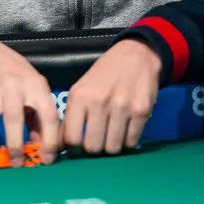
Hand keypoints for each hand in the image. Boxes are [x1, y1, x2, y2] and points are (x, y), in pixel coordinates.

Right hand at [0, 36, 59, 169]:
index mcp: (35, 86)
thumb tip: (42, 149)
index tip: (46, 160)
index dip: (49, 140)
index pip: (47, 114)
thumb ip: (39, 117)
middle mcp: (13, 88)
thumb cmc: (17, 75)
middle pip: (13, 117)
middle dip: (15, 144)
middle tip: (17, 165)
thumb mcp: (35, 88)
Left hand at [61, 38, 160, 154]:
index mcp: (81, 96)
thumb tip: (62, 147)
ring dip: (112, 145)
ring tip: (113, 133)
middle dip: (95, 148)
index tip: (79, 148)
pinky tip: (126, 129)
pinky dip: (128, 141)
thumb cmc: (105, 73)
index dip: (74, 149)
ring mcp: (122, 107)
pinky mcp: (141, 111)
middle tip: (99, 139)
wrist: (136, 54)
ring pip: (113, 148)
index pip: (72, 138)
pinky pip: (131, 142)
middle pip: (93, 147)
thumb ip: (71, 116)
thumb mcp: (81, 88)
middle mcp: (100, 102)